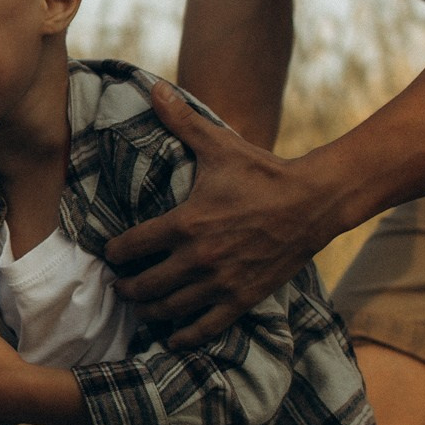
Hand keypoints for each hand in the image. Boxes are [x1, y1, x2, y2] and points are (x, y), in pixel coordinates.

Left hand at [104, 83, 332, 345]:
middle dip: (125, 287)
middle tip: (118, 285)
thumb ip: (182, 121)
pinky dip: (183, 337)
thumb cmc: (263, 173)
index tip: (110, 252)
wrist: (314, 201)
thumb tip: (153, 87)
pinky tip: (172, 337)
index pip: (130, 246)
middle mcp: (198, 258)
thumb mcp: (219, 145)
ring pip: (168, 310)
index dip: (114, 252)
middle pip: (143, 286)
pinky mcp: (242, 299)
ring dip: (148, 311)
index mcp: (185, 222)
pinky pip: (204, 328)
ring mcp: (220, 283)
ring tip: (140, 306)